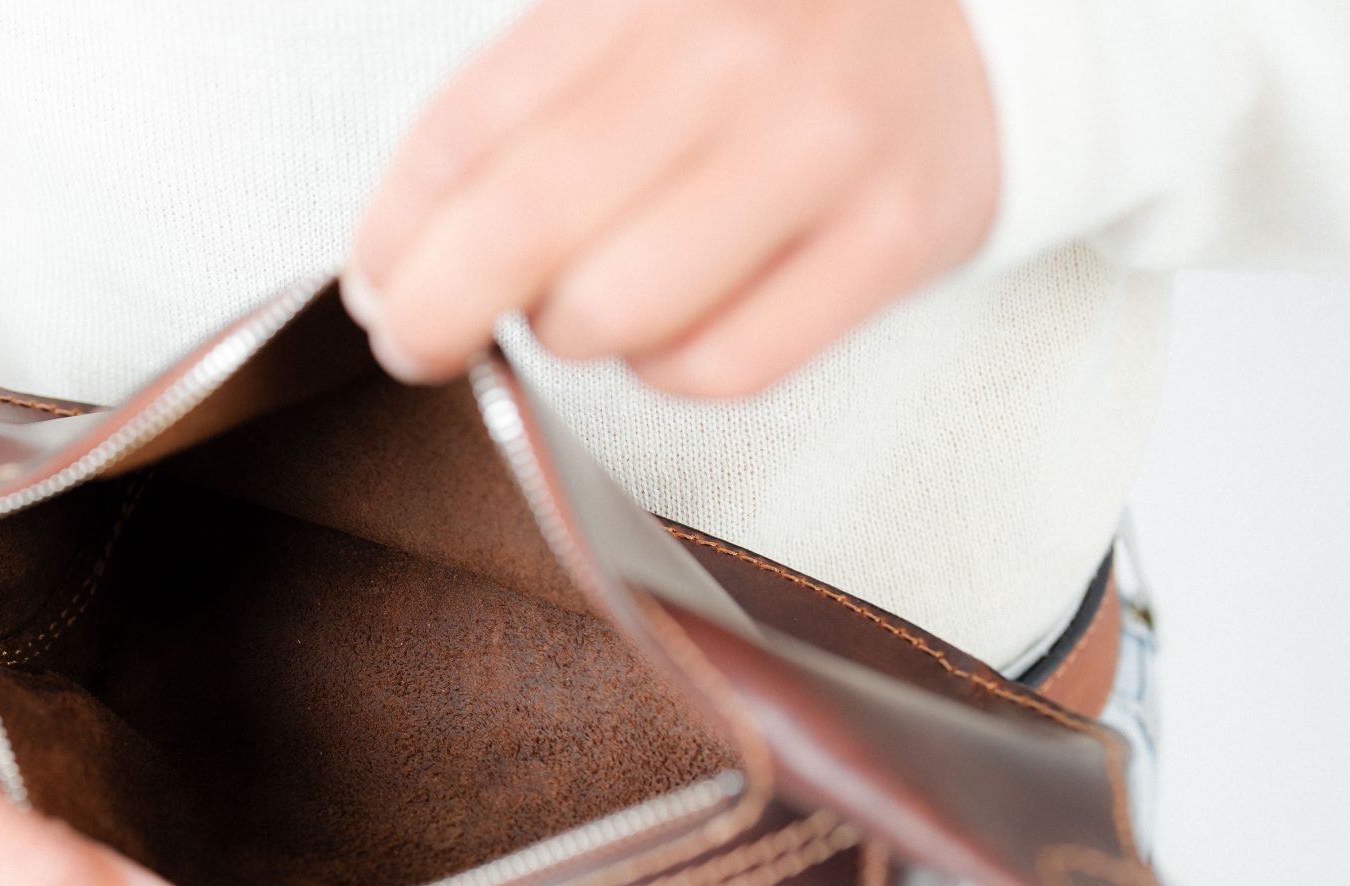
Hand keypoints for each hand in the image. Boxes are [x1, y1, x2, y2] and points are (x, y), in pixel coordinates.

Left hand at [346, 0, 999, 396]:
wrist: (988, 18)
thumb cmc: (781, 31)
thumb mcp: (640, 17)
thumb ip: (522, 110)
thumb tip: (398, 256)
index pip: (465, 131)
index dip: (395, 236)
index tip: (378, 284)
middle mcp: (727, 56)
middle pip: (520, 233)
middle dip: (439, 314)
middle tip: (423, 337)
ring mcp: (817, 149)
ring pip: (615, 316)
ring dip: (569, 335)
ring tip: (587, 301)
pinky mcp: (889, 240)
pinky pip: (720, 366)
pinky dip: (670, 369)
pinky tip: (675, 323)